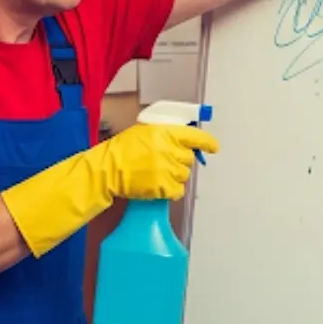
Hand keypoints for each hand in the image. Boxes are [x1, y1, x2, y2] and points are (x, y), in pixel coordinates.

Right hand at [103, 123, 219, 200]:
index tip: (214, 147)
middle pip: (189, 159)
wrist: (108, 169)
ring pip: (184, 175)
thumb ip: (166, 134)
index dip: (207, 143)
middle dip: (180, 161)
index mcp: (165, 133)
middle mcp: (169, 150)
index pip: (194, 137)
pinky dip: (171, 191)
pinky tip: (158, 186)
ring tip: (156, 173)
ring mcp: (167, 169)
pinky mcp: (164, 187)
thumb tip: (184, 140)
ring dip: (174, 176)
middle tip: (164, 162)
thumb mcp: (145, 132)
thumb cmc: (123, 150)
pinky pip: (178, 191)